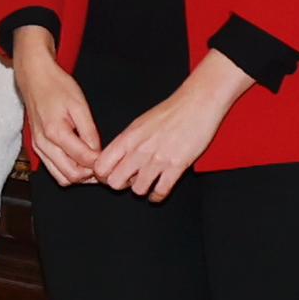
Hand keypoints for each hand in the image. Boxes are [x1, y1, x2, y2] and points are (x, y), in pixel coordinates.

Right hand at [10, 28, 102, 184]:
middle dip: (91, 175)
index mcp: (55, 132)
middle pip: (71, 175)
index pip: (83, 160)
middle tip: (106, 167)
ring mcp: (38, 148)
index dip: (100, 164)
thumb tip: (98, 152)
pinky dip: (68, 171)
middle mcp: (44, 144)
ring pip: (61, 177)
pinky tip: (81, 162)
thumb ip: (89, 132)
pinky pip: (53, 169)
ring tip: (94, 166)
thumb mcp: (80, 105)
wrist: (34, 78)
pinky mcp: (37, 147)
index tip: (112, 162)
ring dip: (79, 176)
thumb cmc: (56, 87)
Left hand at [85, 53, 250, 198]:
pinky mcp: (177, 166)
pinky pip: (161, 191)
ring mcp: (158, 159)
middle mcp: (140, 150)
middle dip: (120, 185)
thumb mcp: (139, 124)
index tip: (109, 176)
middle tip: (128, 181)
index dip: (102, 175)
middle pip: (115, 182)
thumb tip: (115, 160)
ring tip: (146, 183)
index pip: (101, 166)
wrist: (197, 103)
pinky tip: (157, 192)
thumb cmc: (170, 112)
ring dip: (142, 189)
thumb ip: (126, 142)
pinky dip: (157, 196)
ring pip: (138, 190)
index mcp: (128, 138)